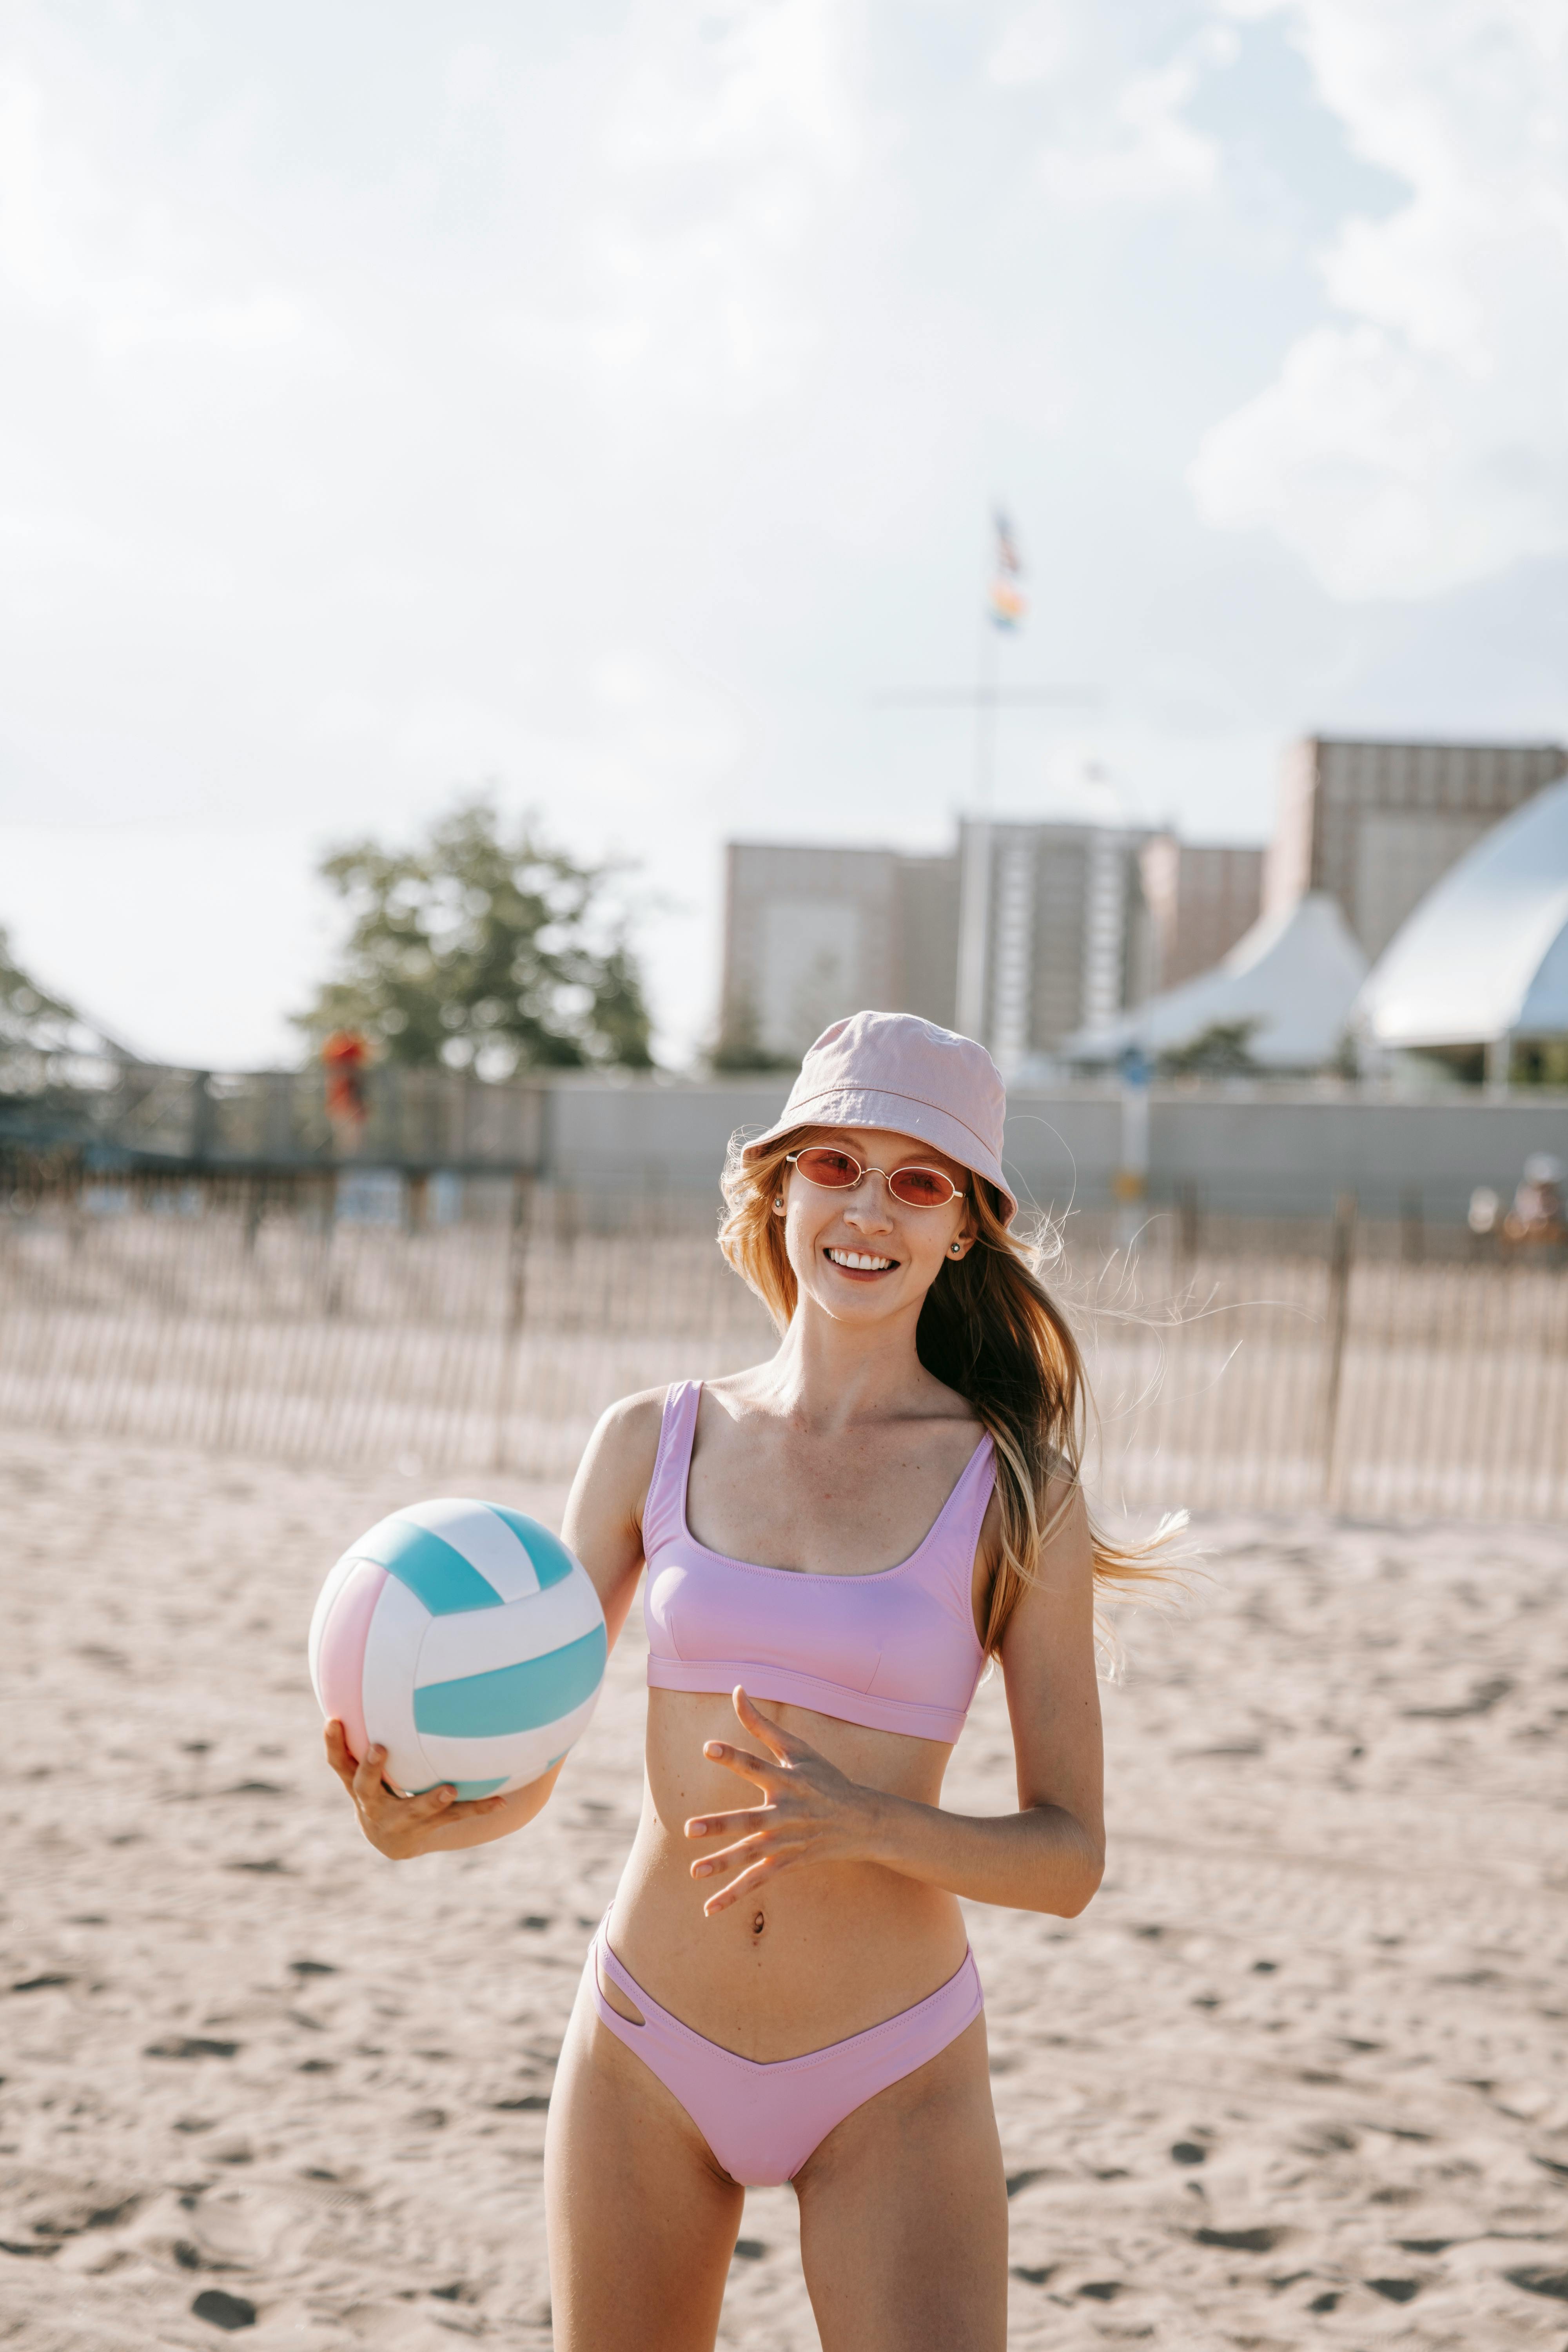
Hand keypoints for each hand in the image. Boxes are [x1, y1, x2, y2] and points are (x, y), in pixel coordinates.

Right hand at [323, 1720, 507, 1860]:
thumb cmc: (379, 1786)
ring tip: (450, 1789)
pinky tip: (501, 1801)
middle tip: (380, 1747)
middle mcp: (372, 1804)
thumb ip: (368, 1733)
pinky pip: (453, 1818)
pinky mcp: (425, 1829)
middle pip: (365, 1787)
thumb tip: (376, 1679)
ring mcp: (398, 1821)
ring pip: (414, 1811)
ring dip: (431, 1800)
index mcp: (357, 1784)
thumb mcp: (368, 1767)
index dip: (332, 1743)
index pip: (337, 1762)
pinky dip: (478, 1808)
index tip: (333, 1719)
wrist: (392, 1839)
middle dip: (371, 1768)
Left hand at [683, 1688, 882, 1916]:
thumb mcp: (797, 1748)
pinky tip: (710, 1907)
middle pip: (751, 1820)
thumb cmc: (825, 1778)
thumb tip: (736, 1689)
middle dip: (722, 1825)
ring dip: (724, 1864)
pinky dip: (736, 1895)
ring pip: (752, 1855)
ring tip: (694, 1871)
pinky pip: (759, 1881)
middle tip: (689, 1829)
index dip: (733, 1756)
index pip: (756, 1766)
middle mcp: (787, 1812)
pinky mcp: (788, 1863)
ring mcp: (788, 1841)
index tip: (708, 1747)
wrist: (862, 1821)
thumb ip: (761, 1724)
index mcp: (788, 1780)